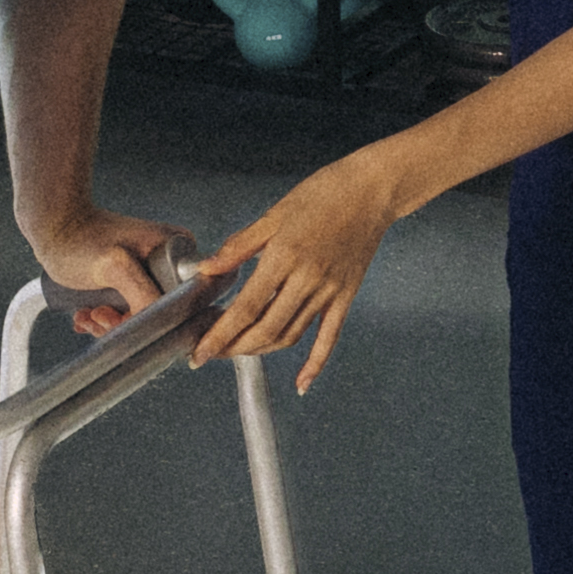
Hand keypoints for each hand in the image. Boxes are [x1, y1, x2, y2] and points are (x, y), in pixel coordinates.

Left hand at [21, 205, 189, 337]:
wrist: (54, 228)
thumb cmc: (79, 239)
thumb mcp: (116, 267)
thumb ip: (144, 295)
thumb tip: (159, 323)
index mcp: (178, 250)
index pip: (178, 302)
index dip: (147, 319)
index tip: (115, 317)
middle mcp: (169, 261)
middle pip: (157, 311)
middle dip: (124, 323)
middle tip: (97, 315)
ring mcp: (150, 271)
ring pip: (139, 315)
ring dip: (109, 324)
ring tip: (87, 315)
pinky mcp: (132, 279)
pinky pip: (126, 310)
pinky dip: (105, 319)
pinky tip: (86, 316)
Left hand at [191, 149, 414, 390]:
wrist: (373, 189)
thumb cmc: (324, 193)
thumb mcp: (274, 213)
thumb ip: (239, 246)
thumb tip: (207, 269)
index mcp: (284, 256)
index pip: (245, 308)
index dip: (219, 335)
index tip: (199, 353)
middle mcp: (308, 279)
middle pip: (265, 329)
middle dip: (234, 348)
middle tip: (211, 353)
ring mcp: (329, 291)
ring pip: (291, 335)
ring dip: (261, 351)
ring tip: (238, 353)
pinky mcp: (346, 296)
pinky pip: (328, 338)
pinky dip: (314, 364)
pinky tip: (300, 383)